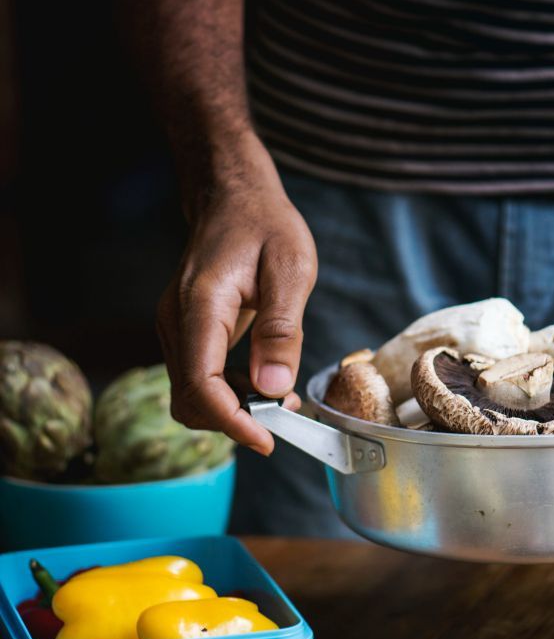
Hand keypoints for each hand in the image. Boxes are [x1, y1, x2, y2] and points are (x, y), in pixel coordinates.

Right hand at [157, 145, 316, 453]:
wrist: (234, 198)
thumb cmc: (266, 227)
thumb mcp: (291, 271)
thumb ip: (282, 330)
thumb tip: (275, 389)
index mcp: (199, 305)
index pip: (202, 384)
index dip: (232, 422)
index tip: (268, 440)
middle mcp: (176, 322)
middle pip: (190, 399)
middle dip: (235, 420)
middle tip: (285, 416)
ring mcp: (176, 329)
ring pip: (192, 394)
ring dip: (233, 410)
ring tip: (281, 398)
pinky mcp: (186, 333)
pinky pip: (200, 379)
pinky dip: (229, 394)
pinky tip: (265, 382)